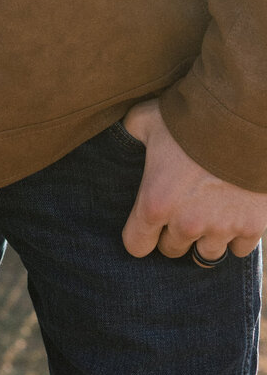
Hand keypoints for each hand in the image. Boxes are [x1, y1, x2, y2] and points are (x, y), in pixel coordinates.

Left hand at [121, 98, 266, 260]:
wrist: (240, 120)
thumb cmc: (189, 119)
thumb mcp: (147, 119)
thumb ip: (132, 132)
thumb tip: (124, 132)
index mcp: (155, 203)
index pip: (136, 245)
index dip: (140, 235)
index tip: (146, 225)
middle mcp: (186, 224)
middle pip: (172, 250)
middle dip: (173, 234)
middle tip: (180, 211)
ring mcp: (221, 228)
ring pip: (206, 255)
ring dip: (205, 239)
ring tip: (206, 217)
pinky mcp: (251, 227)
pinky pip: (240, 249)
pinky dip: (236, 236)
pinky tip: (232, 216)